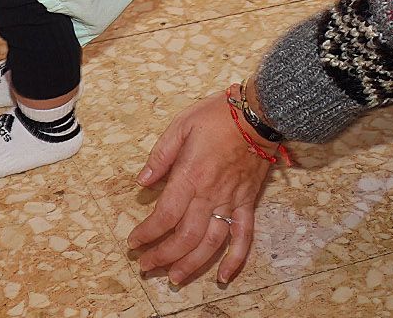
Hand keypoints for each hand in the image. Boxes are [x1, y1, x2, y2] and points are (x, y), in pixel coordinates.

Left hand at [128, 91, 271, 288]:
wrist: (258, 114)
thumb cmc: (218, 116)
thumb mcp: (181, 125)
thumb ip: (160, 155)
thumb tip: (142, 181)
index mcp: (191, 175)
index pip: (165, 215)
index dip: (147, 233)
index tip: (134, 242)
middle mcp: (211, 194)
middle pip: (185, 236)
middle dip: (164, 255)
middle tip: (147, 265)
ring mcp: (231, 201)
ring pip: (211, 243)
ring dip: (192, 264)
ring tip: (175, 277)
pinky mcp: (247, 202)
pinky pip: (243, 236)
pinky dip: (235, 259)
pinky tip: (223, 276)